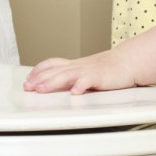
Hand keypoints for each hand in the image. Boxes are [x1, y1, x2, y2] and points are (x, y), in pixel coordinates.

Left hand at [23, 50, 138, 94]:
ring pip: (67, 75)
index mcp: (74, 65)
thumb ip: (72, 76)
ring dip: (52, 82)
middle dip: (39, 79)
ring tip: (41, 89)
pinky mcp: (100, 76)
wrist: (128, 61)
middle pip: (55, 70)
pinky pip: (88, 80)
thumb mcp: (86, 70)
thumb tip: (54, 85)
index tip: (28, 79)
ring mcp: (88, 70)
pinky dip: (80, 86)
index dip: (38, 70)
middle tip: (28, 87)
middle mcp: (78, 66)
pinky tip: (74, 93)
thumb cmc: (107, 69)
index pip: (52, 64)